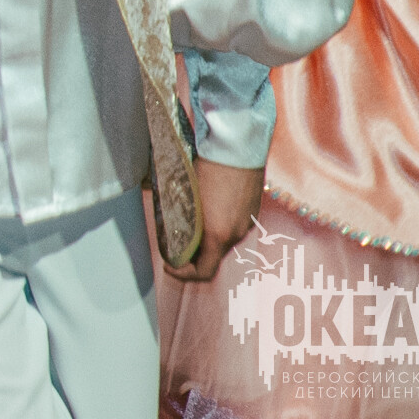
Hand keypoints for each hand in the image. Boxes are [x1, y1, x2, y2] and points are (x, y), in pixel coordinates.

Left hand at [165, 160, 265, 282]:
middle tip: (174, 245)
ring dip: (206, 239)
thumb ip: (180, 216)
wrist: (238, 145)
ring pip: (223, 241)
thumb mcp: (186, 193)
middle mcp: (236, 234)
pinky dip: (218, 226)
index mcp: (219, 234)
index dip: (184, 273)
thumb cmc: (208, 166)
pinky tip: (206, 210)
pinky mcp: (252, 210)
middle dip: (193, 255)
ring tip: (188, 226)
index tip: (170, 265)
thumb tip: (166, 221)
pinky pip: (233, 227)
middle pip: (213, 256)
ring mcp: (247, 222)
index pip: (204, 271)